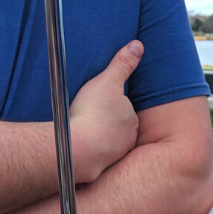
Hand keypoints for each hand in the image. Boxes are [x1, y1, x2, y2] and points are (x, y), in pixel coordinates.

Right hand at [70, 41, 142, 183]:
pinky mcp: (97, 167)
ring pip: (105, 142)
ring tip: (78, 130)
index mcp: (131, 120)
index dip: (108, 104)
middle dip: (104, 121)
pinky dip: (85, 150)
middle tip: (85, 115)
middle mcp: (127, 140)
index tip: (95, 103)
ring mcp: (114, 155)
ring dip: (95, 136)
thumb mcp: (107, 82)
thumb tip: (138, 45)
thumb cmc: (92, 114)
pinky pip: (92, 156)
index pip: (122, 108)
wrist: (77, 149)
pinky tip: (74, 146)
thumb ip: (122, 64)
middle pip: (115, 126)